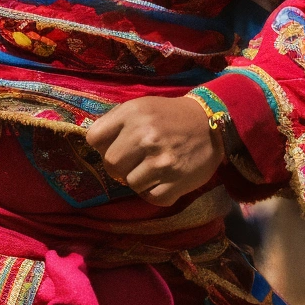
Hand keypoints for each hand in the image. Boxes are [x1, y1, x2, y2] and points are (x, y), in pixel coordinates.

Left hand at [84, 93, 219, 206]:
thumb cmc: (169, 117)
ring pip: (131, 184)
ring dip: (140, 180)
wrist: (211, 122)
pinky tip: (165, 180)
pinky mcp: (177, 180)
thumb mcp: (140, 107)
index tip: (119, 146)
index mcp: (132, 113)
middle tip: (138, 160)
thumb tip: (92, 144)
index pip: (94, 139)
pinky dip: (156, 193)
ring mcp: (162, 160)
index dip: (103, 146)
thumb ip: (114, 122)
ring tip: (155, 168)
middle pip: (110, 165)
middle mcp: (145, 135)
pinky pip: (152, 198)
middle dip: (121, 166)